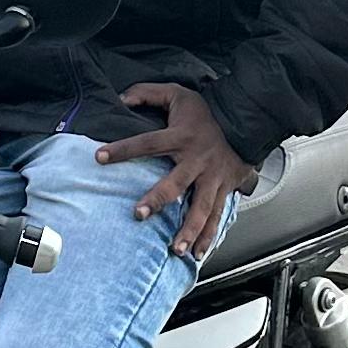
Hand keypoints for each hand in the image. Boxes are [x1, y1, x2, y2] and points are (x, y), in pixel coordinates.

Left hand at [99, 82, 255, 259]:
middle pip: (176, 183)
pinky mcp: (225, 189)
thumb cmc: (208, 111)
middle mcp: (197, 160)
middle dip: (158, 199)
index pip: (147, 143)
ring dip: (189, 230)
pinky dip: (209, 236)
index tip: (100, 158)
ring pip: (202, 207)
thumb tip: (121, 97)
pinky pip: (217, 215)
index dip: (123, 149)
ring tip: (176, 249)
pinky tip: (198, 254)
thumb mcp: (177, 94)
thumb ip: (148, 93)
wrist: (247, 120)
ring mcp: (213, 178)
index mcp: (181, 137)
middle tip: (139, 214)